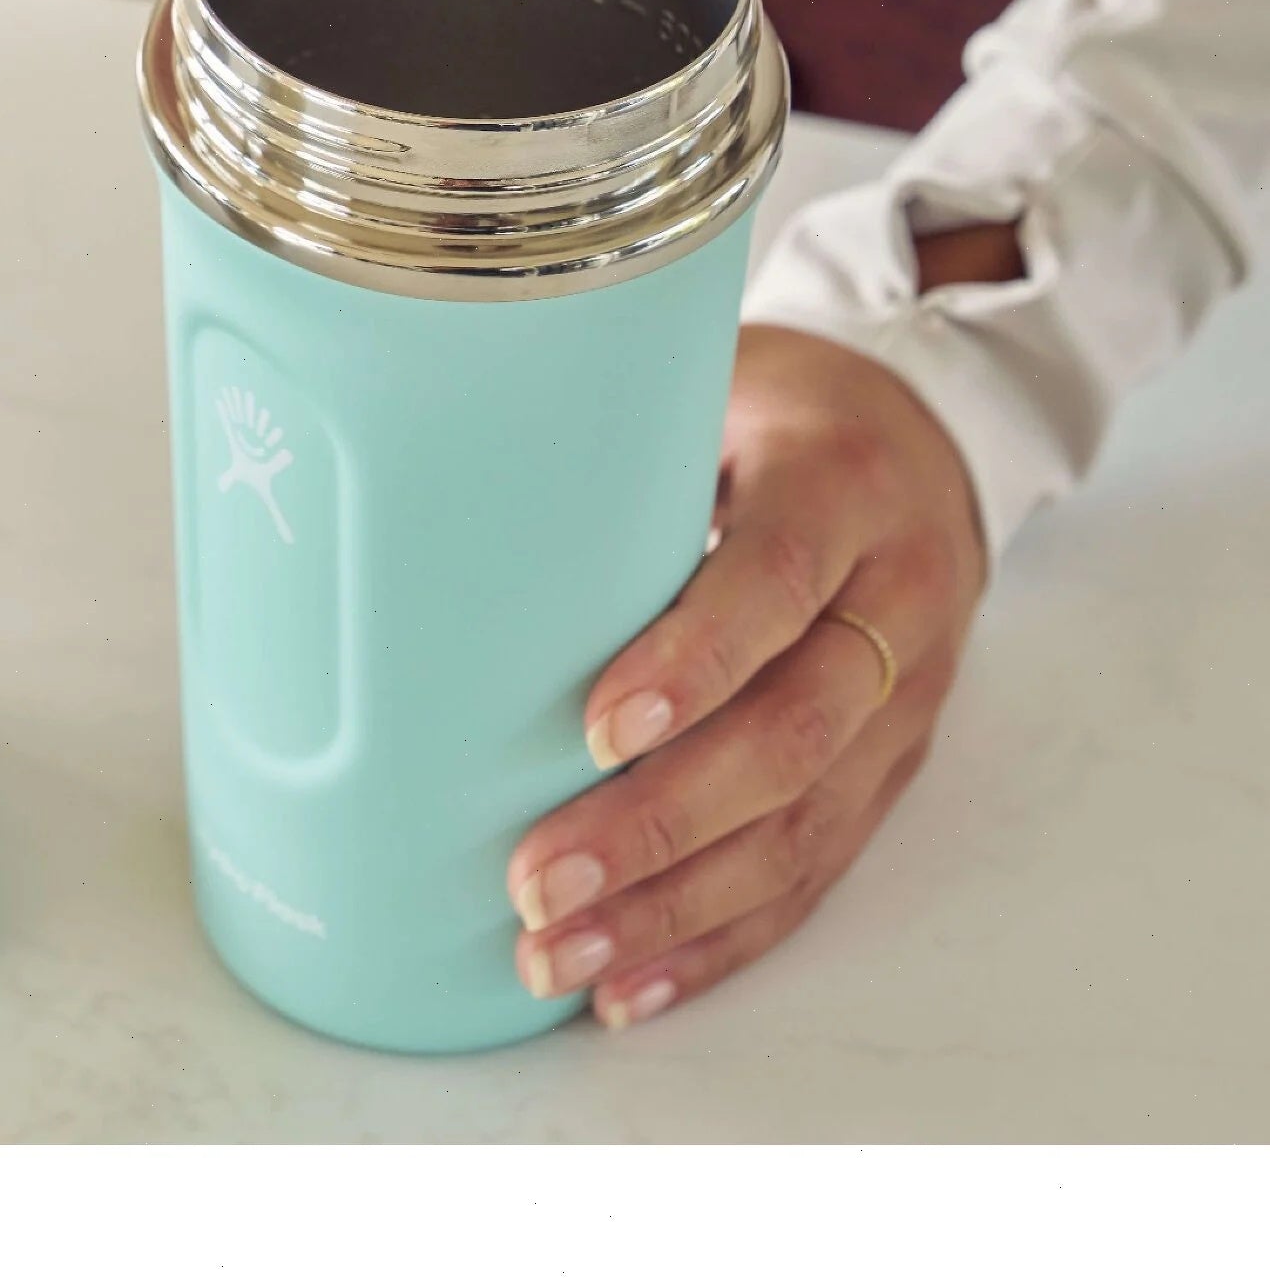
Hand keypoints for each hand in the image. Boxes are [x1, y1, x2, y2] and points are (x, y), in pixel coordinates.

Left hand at [507, 324, 988, 1030]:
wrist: (923, 442)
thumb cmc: (773, 415)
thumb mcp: (713, 390)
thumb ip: (622, 447)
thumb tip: (452, 494)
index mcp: (842, 489)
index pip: (776, 582)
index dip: (692, 662)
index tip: (592, 729)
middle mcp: (896, 601)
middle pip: (790, 733)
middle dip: (658, 823)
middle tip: (536, 879)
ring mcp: (909, 699)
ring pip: (802, 826)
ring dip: (676, 908)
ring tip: (561, 957)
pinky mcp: (893, 769)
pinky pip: (816, 870)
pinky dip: (721, 938)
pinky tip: (637, 985)